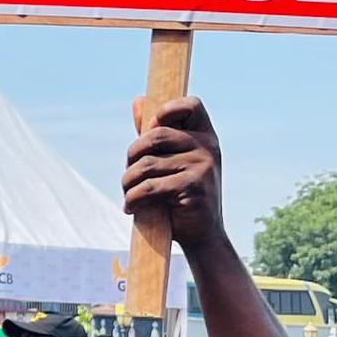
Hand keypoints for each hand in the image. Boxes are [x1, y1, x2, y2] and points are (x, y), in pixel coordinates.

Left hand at [122, 96, 227, 249]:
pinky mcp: (192, 187)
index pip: (192, 104)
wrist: (203, 237)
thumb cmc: (183, 197)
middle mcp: (208, 147)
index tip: (151, 129)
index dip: (168, 110)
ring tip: (128, 194)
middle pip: (155, 135)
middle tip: (129, 176)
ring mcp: (202, 166)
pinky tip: (131, 208)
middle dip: (132, 156)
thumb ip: (156, 133)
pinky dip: (133, 199)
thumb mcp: (173, 162)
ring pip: (146, 164)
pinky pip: (148, 187)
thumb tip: (138, 99)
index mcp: (206, 136)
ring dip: (128, 182)